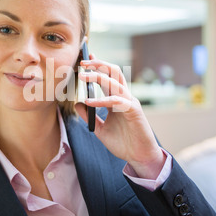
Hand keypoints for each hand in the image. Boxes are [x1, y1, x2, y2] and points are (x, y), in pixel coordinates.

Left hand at [76, 55, 165, 178]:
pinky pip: (116, 101)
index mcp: (116, 99)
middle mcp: (124, 97)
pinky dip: (101, 100)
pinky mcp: (134, 111)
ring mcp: (129, 102)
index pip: (107, 77)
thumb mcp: (99, 128)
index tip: (85, 58)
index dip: (98, 65)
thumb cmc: (122, 142)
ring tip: (82, 76)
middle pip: (113, 72)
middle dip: (99, 64)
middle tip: (83, 62)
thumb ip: (89, 115)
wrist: (138, 157)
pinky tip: (89, 101)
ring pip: (115, 82)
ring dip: (98, 77)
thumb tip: (77, 103)